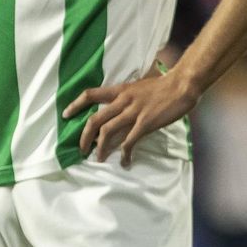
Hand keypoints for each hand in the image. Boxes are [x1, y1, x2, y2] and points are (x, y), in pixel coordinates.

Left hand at [62, 69, 199, 167]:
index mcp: (120, 90)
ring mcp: (133, 112)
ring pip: (107, 132)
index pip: (90, 94)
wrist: (181, 84)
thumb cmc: (162, 85)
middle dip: (84, 136)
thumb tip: (117, 108)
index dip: (75, 105)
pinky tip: (125, 161)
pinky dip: (125, 154)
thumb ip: (126, 97)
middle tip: (82, 149)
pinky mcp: (145, 123)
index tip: (65, 115)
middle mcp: (122, 101)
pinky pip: (129, 141)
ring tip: (99, 159)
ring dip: (100, 148)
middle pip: (95, 119)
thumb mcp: (138, 87)